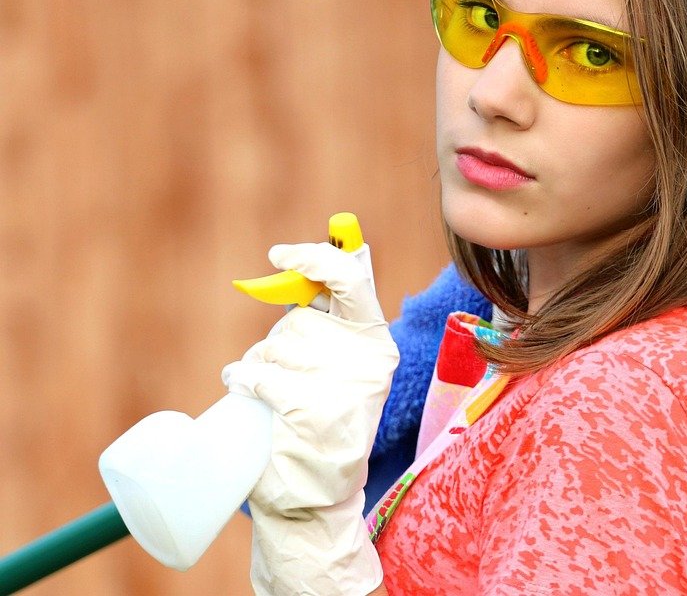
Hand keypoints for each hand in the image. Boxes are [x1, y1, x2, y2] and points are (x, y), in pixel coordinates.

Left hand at [222, 241, 399, 595]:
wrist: (313, 498)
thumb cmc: (319, 422)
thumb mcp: (338, 370)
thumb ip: (327, 322)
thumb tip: (296, 264)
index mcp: (376, 345)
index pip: (353, 280)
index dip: (315, 259)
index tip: (280, 253)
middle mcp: (367, 363)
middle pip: (298, 322)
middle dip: (277, 343)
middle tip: (281, 374)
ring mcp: (342, 389)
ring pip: (272, 348)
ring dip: (255, 365)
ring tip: (266, 396)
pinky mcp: (310, 413)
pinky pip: (259, 376)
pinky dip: (244, 382)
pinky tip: (249, 398)